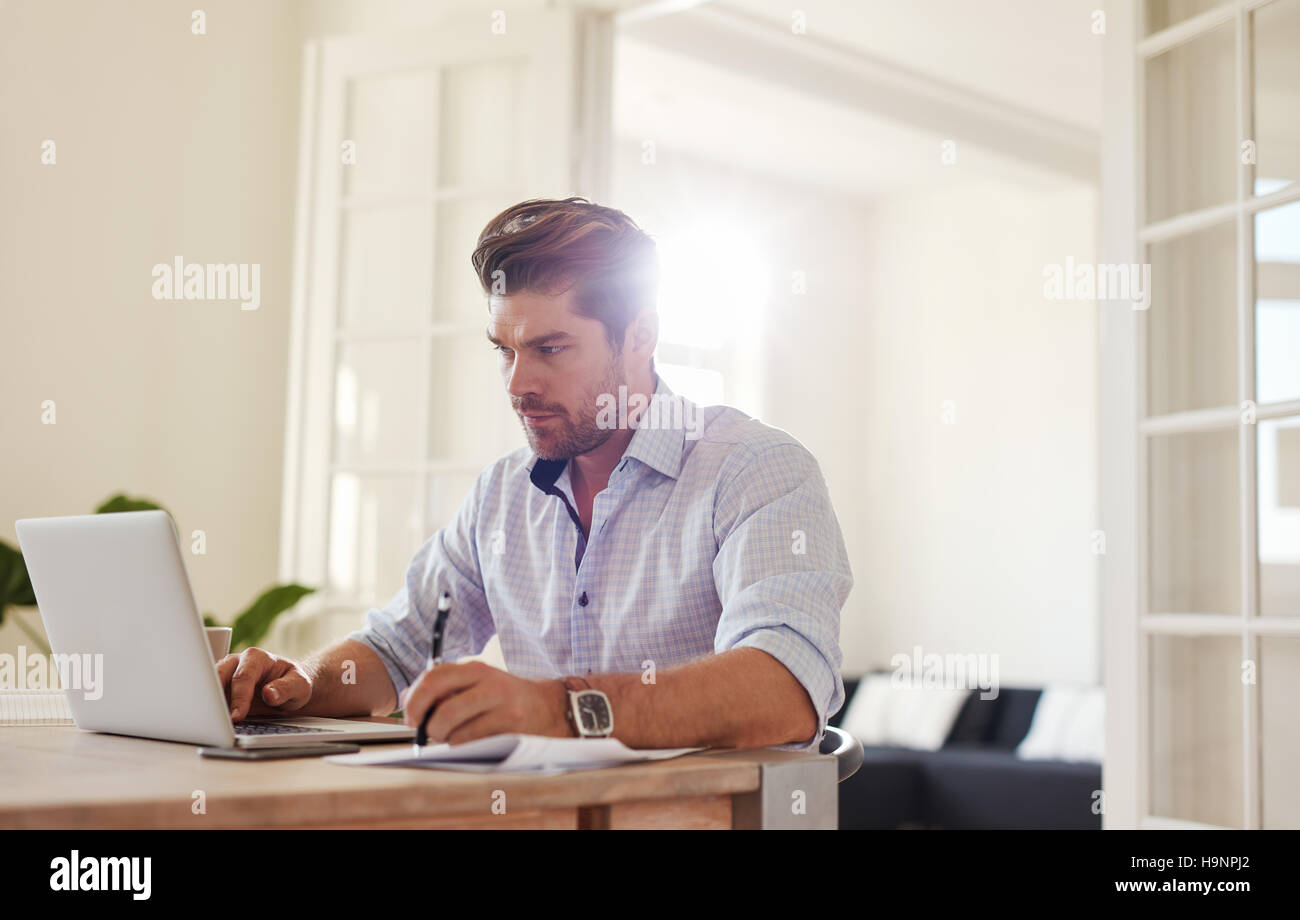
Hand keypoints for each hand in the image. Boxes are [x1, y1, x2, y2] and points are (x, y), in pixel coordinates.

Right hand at [217, 647, 312, 720]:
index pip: (243, 676)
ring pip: (208, 685)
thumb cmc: (293, 683)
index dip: (239, 697)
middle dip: (216, 698)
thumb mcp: (299, 686)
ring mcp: (225, 674)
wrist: (288, 688)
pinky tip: (211, 723)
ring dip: (208, 703)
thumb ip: (286, 689)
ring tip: (211, 724)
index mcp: (256, 657)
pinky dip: (208, 708)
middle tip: (218, 721)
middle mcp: (237, 662)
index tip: (237, 716)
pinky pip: (209, 697)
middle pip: (219, 676)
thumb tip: (269, 694)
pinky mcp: (219, 688)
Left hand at [401, 660, 566, 743]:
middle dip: (429, 728)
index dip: (415, 700)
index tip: (411, 717)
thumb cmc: (503, 698)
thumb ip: (442, 688)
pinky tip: (471, 742)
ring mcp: (502, 705)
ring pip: (456, 730)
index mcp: (475, 669)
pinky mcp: (511, 725)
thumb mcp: (475, 684)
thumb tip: (406, 700)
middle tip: (430, 734)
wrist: (548, 707)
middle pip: (443, 709)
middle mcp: (489, 682)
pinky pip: (473, 742)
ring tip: (455, 737)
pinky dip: (464, 746)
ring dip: (447, 740)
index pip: (434, 677)